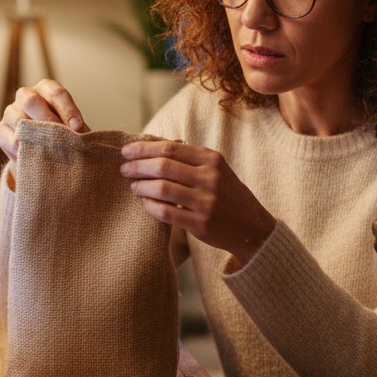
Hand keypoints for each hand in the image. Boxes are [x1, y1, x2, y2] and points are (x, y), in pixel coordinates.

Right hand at [0, 79, 88, 185]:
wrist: (42, 151)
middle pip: (31, 100)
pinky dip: (24, 149)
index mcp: (46, 89)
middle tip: (61, 138)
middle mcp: (26, 95)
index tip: (78, 127)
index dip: (68, 110)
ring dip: (35, 136)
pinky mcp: (1, 129)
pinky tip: (35, 157)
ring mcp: (11, 111)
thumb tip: (79, 135)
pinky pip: (10, 139)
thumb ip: (74, 127)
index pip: (56, 94)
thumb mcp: (71, 127)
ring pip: (18, 120)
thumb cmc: (63, 133)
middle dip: (48, 120)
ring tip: (50, 151)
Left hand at [120, 140, 275, 265]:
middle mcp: (210, 177)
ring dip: (141, 187)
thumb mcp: (216, 170)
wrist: (252, 228)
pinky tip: (145, 204)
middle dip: (138, 166)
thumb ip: (190, 160)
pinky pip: (166, 213)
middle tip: (124, 170)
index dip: (144, 149)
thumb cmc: (228, 196)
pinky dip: (150, 207)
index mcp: (212, 159)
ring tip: (134, 187)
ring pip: (162, 189)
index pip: (170, 148)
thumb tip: (151, 150)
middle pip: (163, 166)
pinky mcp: (201, 223)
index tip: (126, 151)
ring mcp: (207, 201)